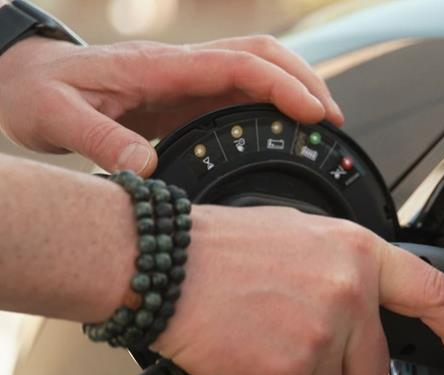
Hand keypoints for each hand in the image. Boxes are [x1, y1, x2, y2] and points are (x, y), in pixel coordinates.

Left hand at [0, 35, 341, 174]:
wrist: (25, 79)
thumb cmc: (38, 93)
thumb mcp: (56, 118)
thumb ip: (99, 141)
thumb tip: (145, 170)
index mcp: (160, 67)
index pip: (238, 64)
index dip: (282, 85)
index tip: (313, 113)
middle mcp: (182, 67)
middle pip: (261, 54)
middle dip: (304, 79)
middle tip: (333, 119)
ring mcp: (187, 79)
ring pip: (257, 67)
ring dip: (295, 86)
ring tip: (323, 123)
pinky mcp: (187, 96)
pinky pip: (242, 91)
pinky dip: (273, 103)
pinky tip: (286, 128)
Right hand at [153, 206, 443, 374]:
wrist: (161, 264)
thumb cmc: (218, 248)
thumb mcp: (299, 233)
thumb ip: (343, 267)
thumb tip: (363, 299)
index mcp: (357, 252)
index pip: (433, 293)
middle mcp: (348, 292)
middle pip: (373, 365)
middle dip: (339, 367)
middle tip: (296, 344)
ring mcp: (321, 333)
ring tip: (259, 346)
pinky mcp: (288, 373)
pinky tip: (243, 370)